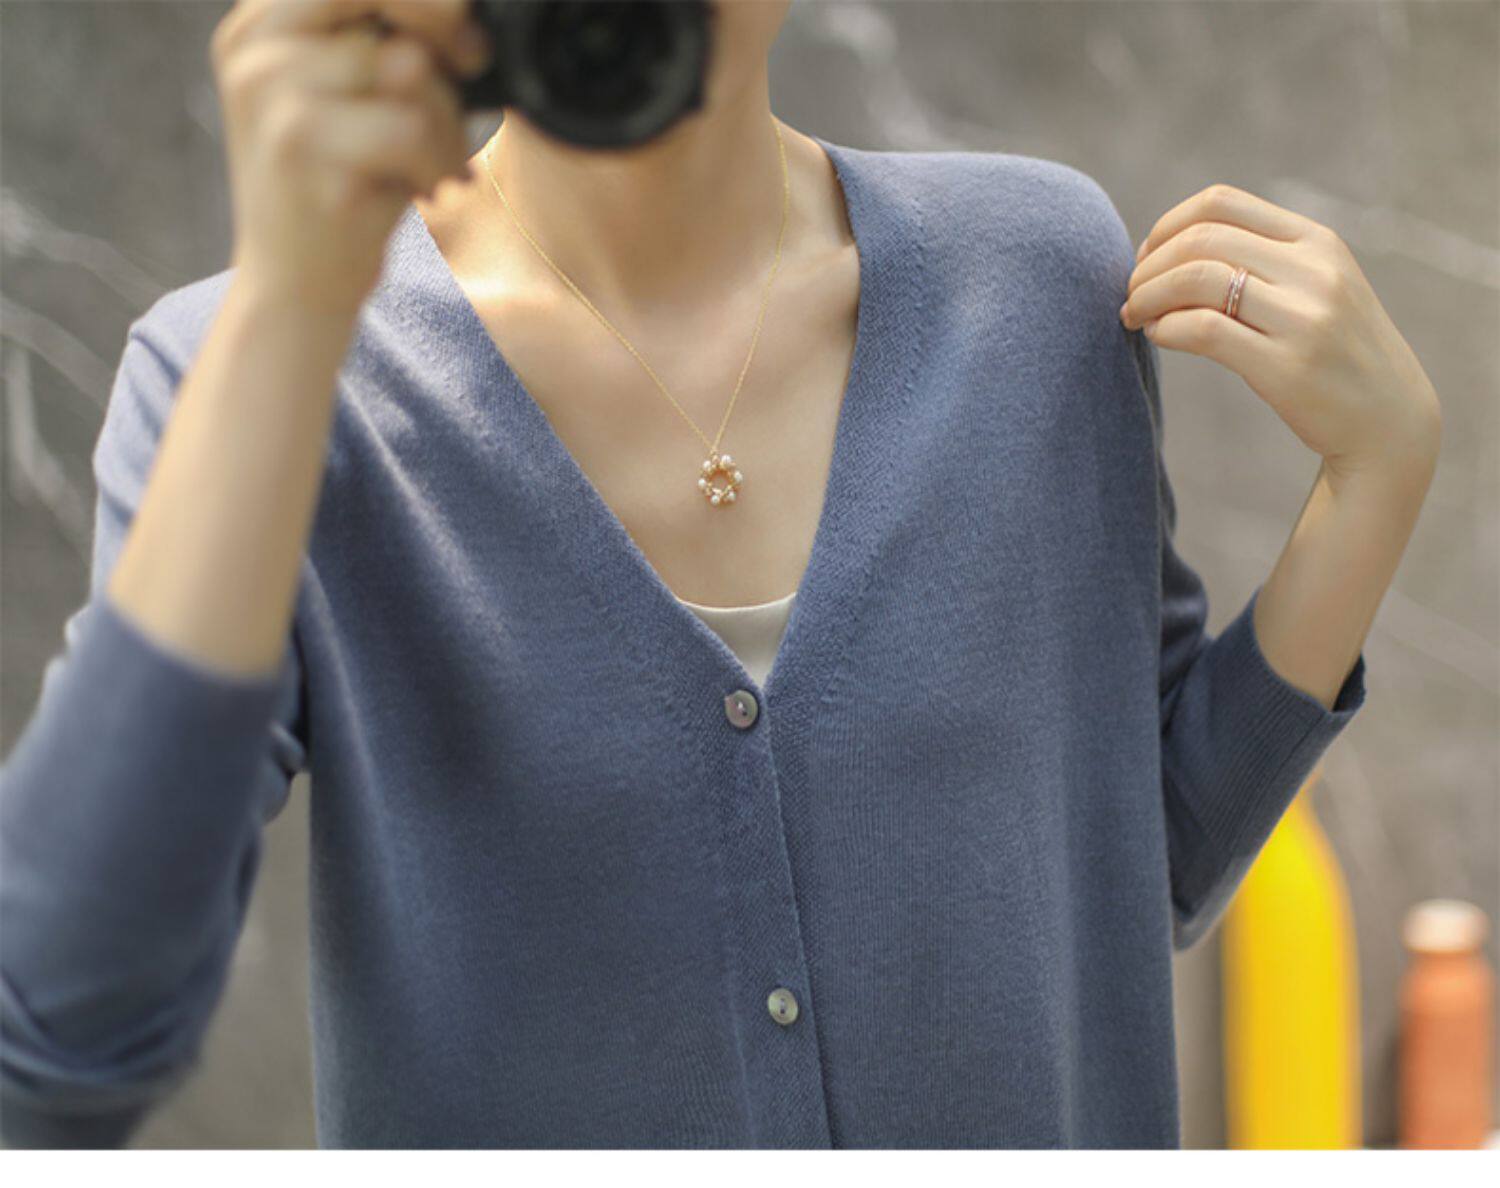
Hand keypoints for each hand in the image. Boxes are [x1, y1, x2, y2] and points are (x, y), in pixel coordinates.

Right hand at [212, 0, 492, 315]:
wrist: (296, 286)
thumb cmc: (341, 187)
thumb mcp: (348, 100)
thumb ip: (383, 44)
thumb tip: (467, 19)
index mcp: (259, 24)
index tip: (462, 39)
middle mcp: (255, 49)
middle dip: (443, 32)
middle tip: (470, 69)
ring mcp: (274, 98)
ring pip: (408, 69)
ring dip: (446, 120)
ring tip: (433, 160)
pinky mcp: (305, 150)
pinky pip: (412, 127)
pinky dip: (439, 160)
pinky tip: (425, 188)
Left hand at [1120, 183, 1441, 484]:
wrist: (1387, 420)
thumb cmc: (1334, 353)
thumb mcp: (1314, 288)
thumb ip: (1261, 261)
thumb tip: (1169, 250)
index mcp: (1317, 241)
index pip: (1221, 202)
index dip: (1167, 226)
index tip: (1146, 258)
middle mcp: (1314, 271)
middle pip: (1201, 239)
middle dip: (1149, 265)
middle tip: (1131, 295)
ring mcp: (1304, 317)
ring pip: (1197, 278)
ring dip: (1148, 296)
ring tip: (1135, 317)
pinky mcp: (1287, 366)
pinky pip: (1203, 330)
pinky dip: (1165, 329)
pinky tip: (1158, 337)